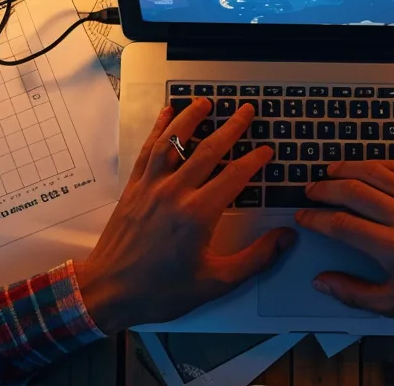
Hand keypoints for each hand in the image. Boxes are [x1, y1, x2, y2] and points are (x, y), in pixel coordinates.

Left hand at [74, 98, 293, 332]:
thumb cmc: (160, 291)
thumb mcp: (216, 282)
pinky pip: (148, 150)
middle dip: (232, 127)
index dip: (255, 159)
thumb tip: (285, 238)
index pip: (236, 175)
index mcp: (199, 214)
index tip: (267, 150)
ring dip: (192, 117)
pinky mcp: (134, 188)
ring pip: (175, 142)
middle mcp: (175, 192)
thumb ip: (255, 259)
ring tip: (206, 101)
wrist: (108, 291)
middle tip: (247, 110)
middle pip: (209, 149)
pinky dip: (158, 129)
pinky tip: (165, 115)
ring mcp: (151, 186)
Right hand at [294, 160, 393, 325]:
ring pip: (377, 173)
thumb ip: (353, 293)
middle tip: (311, 192)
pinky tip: (367, 168)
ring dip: (348, 169)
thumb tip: (321, 282)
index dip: (316, 218)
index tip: (303, 217)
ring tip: (331, 172)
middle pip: (354, 192)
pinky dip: (380, 164)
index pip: (342, 225)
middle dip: (325, 189)